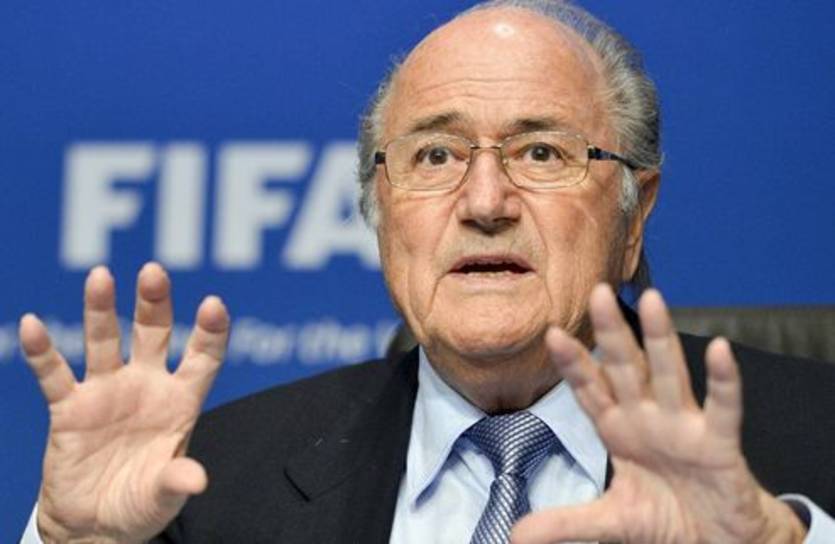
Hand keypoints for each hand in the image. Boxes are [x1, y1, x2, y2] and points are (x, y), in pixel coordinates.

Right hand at [20, 263, 229, 542]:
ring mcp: (107, 392)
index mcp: (181, 401)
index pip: (201, 357)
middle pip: (153, 334)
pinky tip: (32, 325)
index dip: (210, 331)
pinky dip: (42, 352)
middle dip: (153, 303)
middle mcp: (146, 386)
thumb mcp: (163, 496)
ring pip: (104, 341)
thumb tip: (196, 478)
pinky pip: (54, 374)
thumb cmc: (142, 505)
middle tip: (153, 271)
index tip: (213, 304)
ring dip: (100, 308)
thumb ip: (175, 481)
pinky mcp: (69, 408)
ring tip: (100, 276)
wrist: (96, 526)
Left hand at [511, 285, 806, 543]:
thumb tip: (514, 536)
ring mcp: (684, 428)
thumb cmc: (667, 517)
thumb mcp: (610, 520)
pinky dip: (723, 381)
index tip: (551, 334)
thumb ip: (565, 522)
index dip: (573, 365)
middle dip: (611, 333)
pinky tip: (720, 351)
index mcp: (619, 430)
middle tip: (597, 290)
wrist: (717, 541)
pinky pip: (722, 408)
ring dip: (660, 338)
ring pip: (669, 374)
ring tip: (651, 299)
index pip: (591, 391)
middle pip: (626, 368)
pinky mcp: (720, 445)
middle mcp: (648, 419)